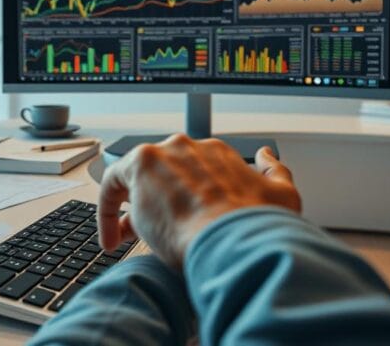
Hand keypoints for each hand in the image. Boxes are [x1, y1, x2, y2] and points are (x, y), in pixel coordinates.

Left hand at [98, 134, 300, 267]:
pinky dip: (108, 210)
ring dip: (130, 207)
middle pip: (160, 173)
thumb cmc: (254, 229)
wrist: (233, 241)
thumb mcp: (282, 197)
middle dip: (153, 202)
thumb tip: (268, 157)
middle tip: (149, 231)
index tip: (177, 218)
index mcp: (219, 154)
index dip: (179, 198)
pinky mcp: (140, 165)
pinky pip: (112, 183)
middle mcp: (191, 147)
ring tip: (126, 238)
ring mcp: (165, 153)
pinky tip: (113, 238)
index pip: (189, 171)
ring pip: (135, 177)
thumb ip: (275, 172)